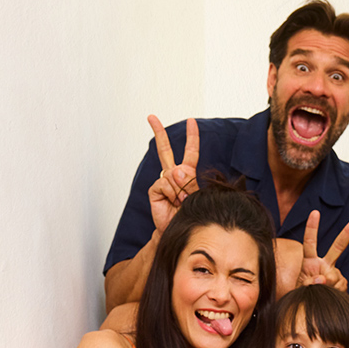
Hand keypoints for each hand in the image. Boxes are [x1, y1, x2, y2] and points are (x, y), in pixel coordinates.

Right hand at [142, 116, 203, 234]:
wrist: (178, 230)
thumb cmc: (189, 214)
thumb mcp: (196, 197)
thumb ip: (189, 183)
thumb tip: (176, 170)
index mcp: (186, 173)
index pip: (190, 151)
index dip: (192, 137)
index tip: (191, 122)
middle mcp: (173, 174)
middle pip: (165, 150)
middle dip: (159, 133)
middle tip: (151, 117)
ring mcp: (164, 181)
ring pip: (173, 174)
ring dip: (181, 189)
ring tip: (182, 202)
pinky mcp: (156, 189)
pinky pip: (165, 184)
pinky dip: (172, 193)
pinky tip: (173, 202)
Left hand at [282, 209, 348, 291]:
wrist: (312, 308)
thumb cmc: (302, 296)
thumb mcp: (300, 289)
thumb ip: (309, 283)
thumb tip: (322, 279)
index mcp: (310, 262)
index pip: (310, 243)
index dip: (312, 228)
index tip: (315, 212)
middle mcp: (324, 264)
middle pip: (337, 247)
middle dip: (348, 233)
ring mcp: (334, 274)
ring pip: (336, 277)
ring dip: (327, 286)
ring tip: (321, 294)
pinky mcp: (342, 284)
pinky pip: (341, 287)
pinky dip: (335, 292)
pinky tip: (331, 295)